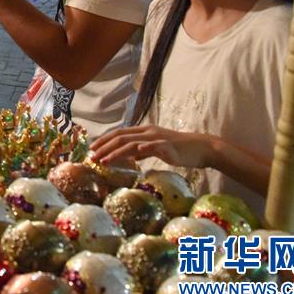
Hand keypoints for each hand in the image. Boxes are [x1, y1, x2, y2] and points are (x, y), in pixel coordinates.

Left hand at [90, 125, 217, 168]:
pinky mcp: (167, 146)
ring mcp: (157, 138)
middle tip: (91, 156)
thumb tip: (133, 156)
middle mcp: (148, 132)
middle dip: (104, 147)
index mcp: (144, 131)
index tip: (91, 148)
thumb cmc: (179, 150)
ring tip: (103, 161)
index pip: (119, 133)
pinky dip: (142, 150)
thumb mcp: (157, 148)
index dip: (104, 140)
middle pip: (121, 137)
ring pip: (132, 143)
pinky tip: (133, 156)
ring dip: (115, 152)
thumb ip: (144, 151)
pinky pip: (152, 147)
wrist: (201, 148)